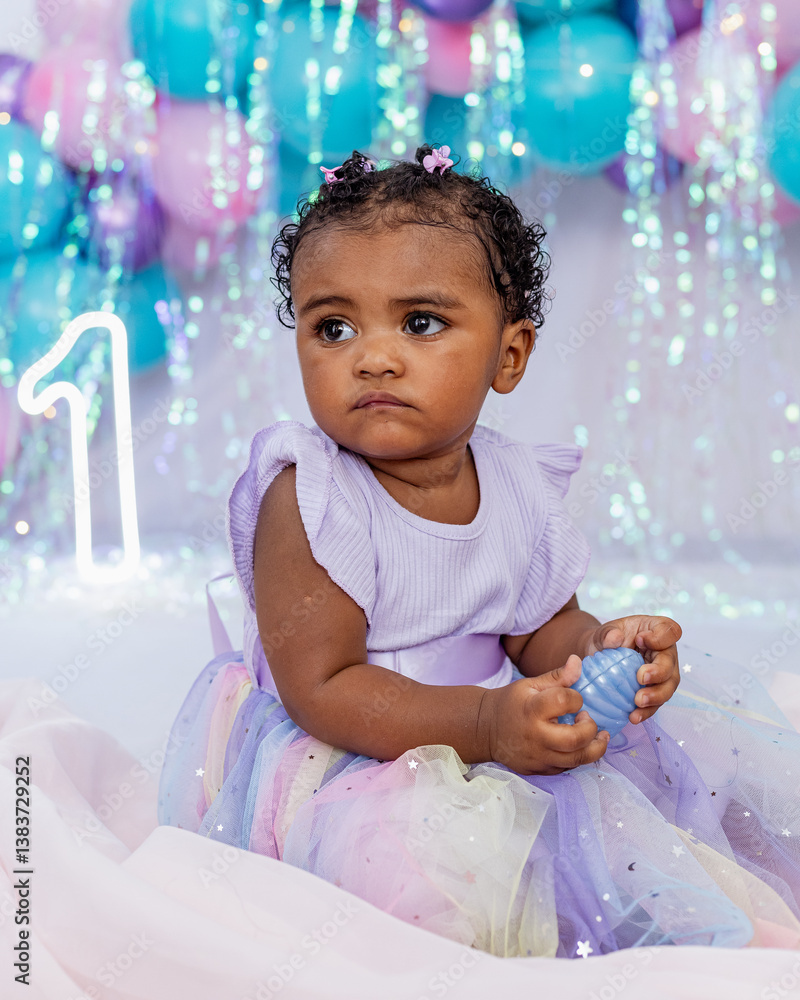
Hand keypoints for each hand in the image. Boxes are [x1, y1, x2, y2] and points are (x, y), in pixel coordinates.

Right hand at [485, 655, 610, 774]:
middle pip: (575, 739)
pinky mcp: (538, 770)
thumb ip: (557, 676)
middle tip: (587, 719)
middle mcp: (535, 736)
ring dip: (594, 748)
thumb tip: (577, 661)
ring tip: (597, 737)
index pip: (564, 701)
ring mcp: (537, 757)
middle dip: (591, 729)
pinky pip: (567, 768)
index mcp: (532, 709)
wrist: (484, 729)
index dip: (576, 698)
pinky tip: (579, 746)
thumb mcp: (530, 685)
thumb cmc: (510, 703)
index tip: (574, 698)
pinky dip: (578, 757)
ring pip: (577, 760)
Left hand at [583, 615, 681, 723]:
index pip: (670, 631)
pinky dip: (646, 712)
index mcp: (657, 631)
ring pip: (668, 687)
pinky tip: (634, 716)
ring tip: (638, 702)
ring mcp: (663, 674)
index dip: (660, 637)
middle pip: (671, 664)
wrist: (599, 656)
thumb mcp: (605, 631)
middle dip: (658, 673)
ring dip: (655, 697)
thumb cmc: (608, 639)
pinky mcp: (654, 691)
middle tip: (641, 678)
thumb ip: (608, 632)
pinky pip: (655, 704)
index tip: (641, 640)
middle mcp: (665, 653)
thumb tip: (614, 639)